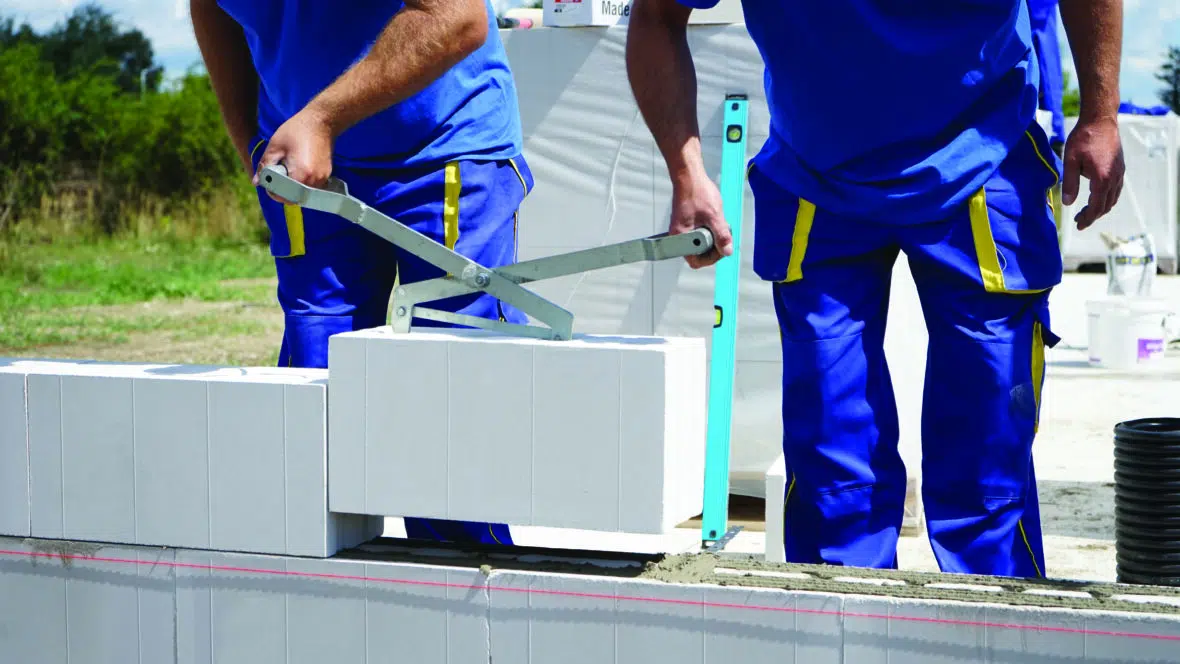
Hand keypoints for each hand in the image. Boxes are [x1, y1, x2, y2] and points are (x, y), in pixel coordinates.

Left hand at [252, 107, 334, 203]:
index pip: (285, 196)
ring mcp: (323, 179)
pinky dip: (302, 183)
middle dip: (283, 192)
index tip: (268, 183)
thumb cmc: (296, 131)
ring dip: (293, 188)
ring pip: (304, 194)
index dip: (273, 193)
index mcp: (301, 174)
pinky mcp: (327, 175)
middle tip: (276, 177)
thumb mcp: (275, 147)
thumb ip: (265, 166)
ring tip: (288, 170)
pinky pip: (311, 187)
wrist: (321, 122)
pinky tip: (297, 168)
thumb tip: (256, 181)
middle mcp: (315, 180)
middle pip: (295, 198)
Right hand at [669, 173, 732, 268]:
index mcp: (681, 237)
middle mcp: (678, 236)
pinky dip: (708, 230)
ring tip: (720, 224)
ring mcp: (681, 230)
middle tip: (724, 234)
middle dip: (713, 246)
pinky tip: (714, 219)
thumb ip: (721, 236)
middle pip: (698, 253)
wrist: (689, 176)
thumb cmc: (698, 193)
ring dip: (712, 237)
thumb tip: (727, 252)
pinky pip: (698, 234)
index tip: (721, 248)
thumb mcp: (714, 216)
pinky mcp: (685, 223)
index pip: (695, 261)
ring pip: (699, 243)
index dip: (711, 258)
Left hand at [1061, 116, 1124, 230]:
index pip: (1096, 207)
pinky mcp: (1119, 167)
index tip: (1078, 226)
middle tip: (1078, 221)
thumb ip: (1069, 183)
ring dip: (1100, 208)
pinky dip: (1106, 198)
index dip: (1087, 219)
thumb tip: (1067, 203)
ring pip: (1113, 198)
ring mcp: (1119, 172)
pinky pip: (1115, 189)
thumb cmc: (1083, 138)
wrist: (1100, 120)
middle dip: (1093, 216)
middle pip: (1106, 205)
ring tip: (1086, 212)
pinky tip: (1096, 197)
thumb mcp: (1070, 161)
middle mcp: (1115, 177)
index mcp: (1102, 179)